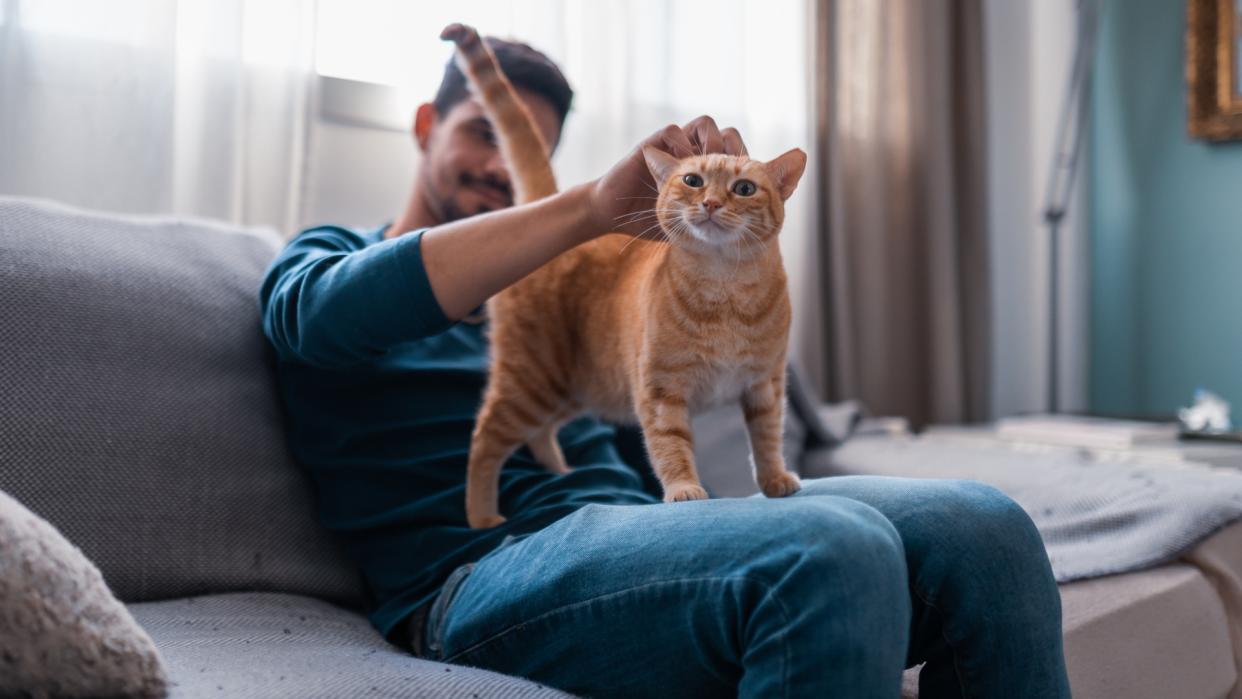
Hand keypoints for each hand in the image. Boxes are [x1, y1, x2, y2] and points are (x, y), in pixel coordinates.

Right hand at [585, 116, 749, 239]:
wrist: (614, 215)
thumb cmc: (651, 222)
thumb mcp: (689, 226)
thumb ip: (711, 221)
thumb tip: (744, 230)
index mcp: (706, 172)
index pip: (736, 154)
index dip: (744, 163)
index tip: (743, 182)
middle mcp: (693, 155)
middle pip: (726, 134)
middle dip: (731, 150)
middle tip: (729, 172)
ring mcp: (674, 148)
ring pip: (704, 124)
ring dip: (709, 143)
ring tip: (706, 167)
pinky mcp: (654, 145)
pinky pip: (673, 130)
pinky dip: (680, 144)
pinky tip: (680, 167)